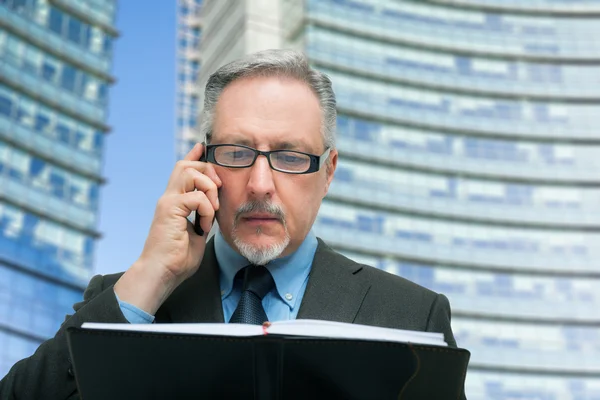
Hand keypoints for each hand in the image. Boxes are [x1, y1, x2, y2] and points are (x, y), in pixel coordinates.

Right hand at [114, 143, 221, 313]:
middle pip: (186, 165)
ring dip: (209, 189)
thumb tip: (213, 210)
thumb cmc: (177, 259)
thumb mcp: (196, 233)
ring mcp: (167, 202)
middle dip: (207, 171)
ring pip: (190, 172)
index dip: (194, 155)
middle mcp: (168, 198)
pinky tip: (204, 227)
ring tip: (212, 211)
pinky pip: (196, 197)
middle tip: (217, 192)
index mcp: (174, 202)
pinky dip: (207, 210)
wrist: (161, 274)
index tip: (204, 146)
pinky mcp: (170, 210)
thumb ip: (203, 218)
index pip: (183, 171)